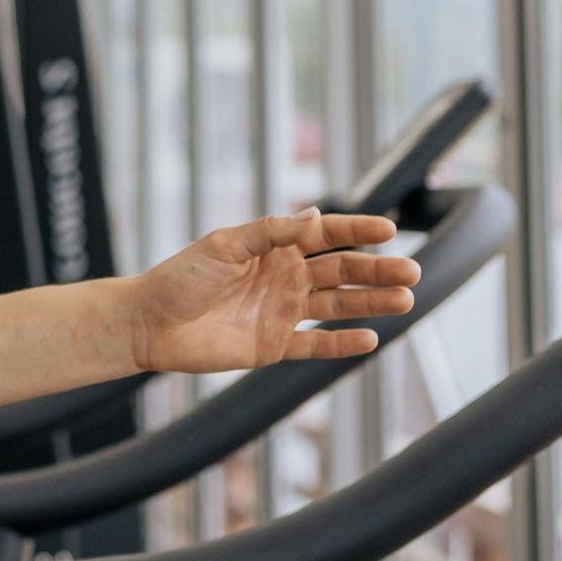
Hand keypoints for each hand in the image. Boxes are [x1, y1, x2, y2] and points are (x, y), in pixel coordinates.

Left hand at [127, 209, 419, 373]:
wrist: (149, 323)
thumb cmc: (180, 277)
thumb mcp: (225, 245)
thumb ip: (271, 232)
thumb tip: (315, 215)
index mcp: (274, 246)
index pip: (327, 235)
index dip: (358, 231)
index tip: (389, 229)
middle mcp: (285, 277)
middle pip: (342, 271)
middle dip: (377, 270)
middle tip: (412, 272)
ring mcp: (282, 311)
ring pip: (338, 305)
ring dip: (371, 303)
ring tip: (405, 301)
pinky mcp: (274, 345)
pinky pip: (316, 343)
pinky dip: (342, 342)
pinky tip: (370, 337)